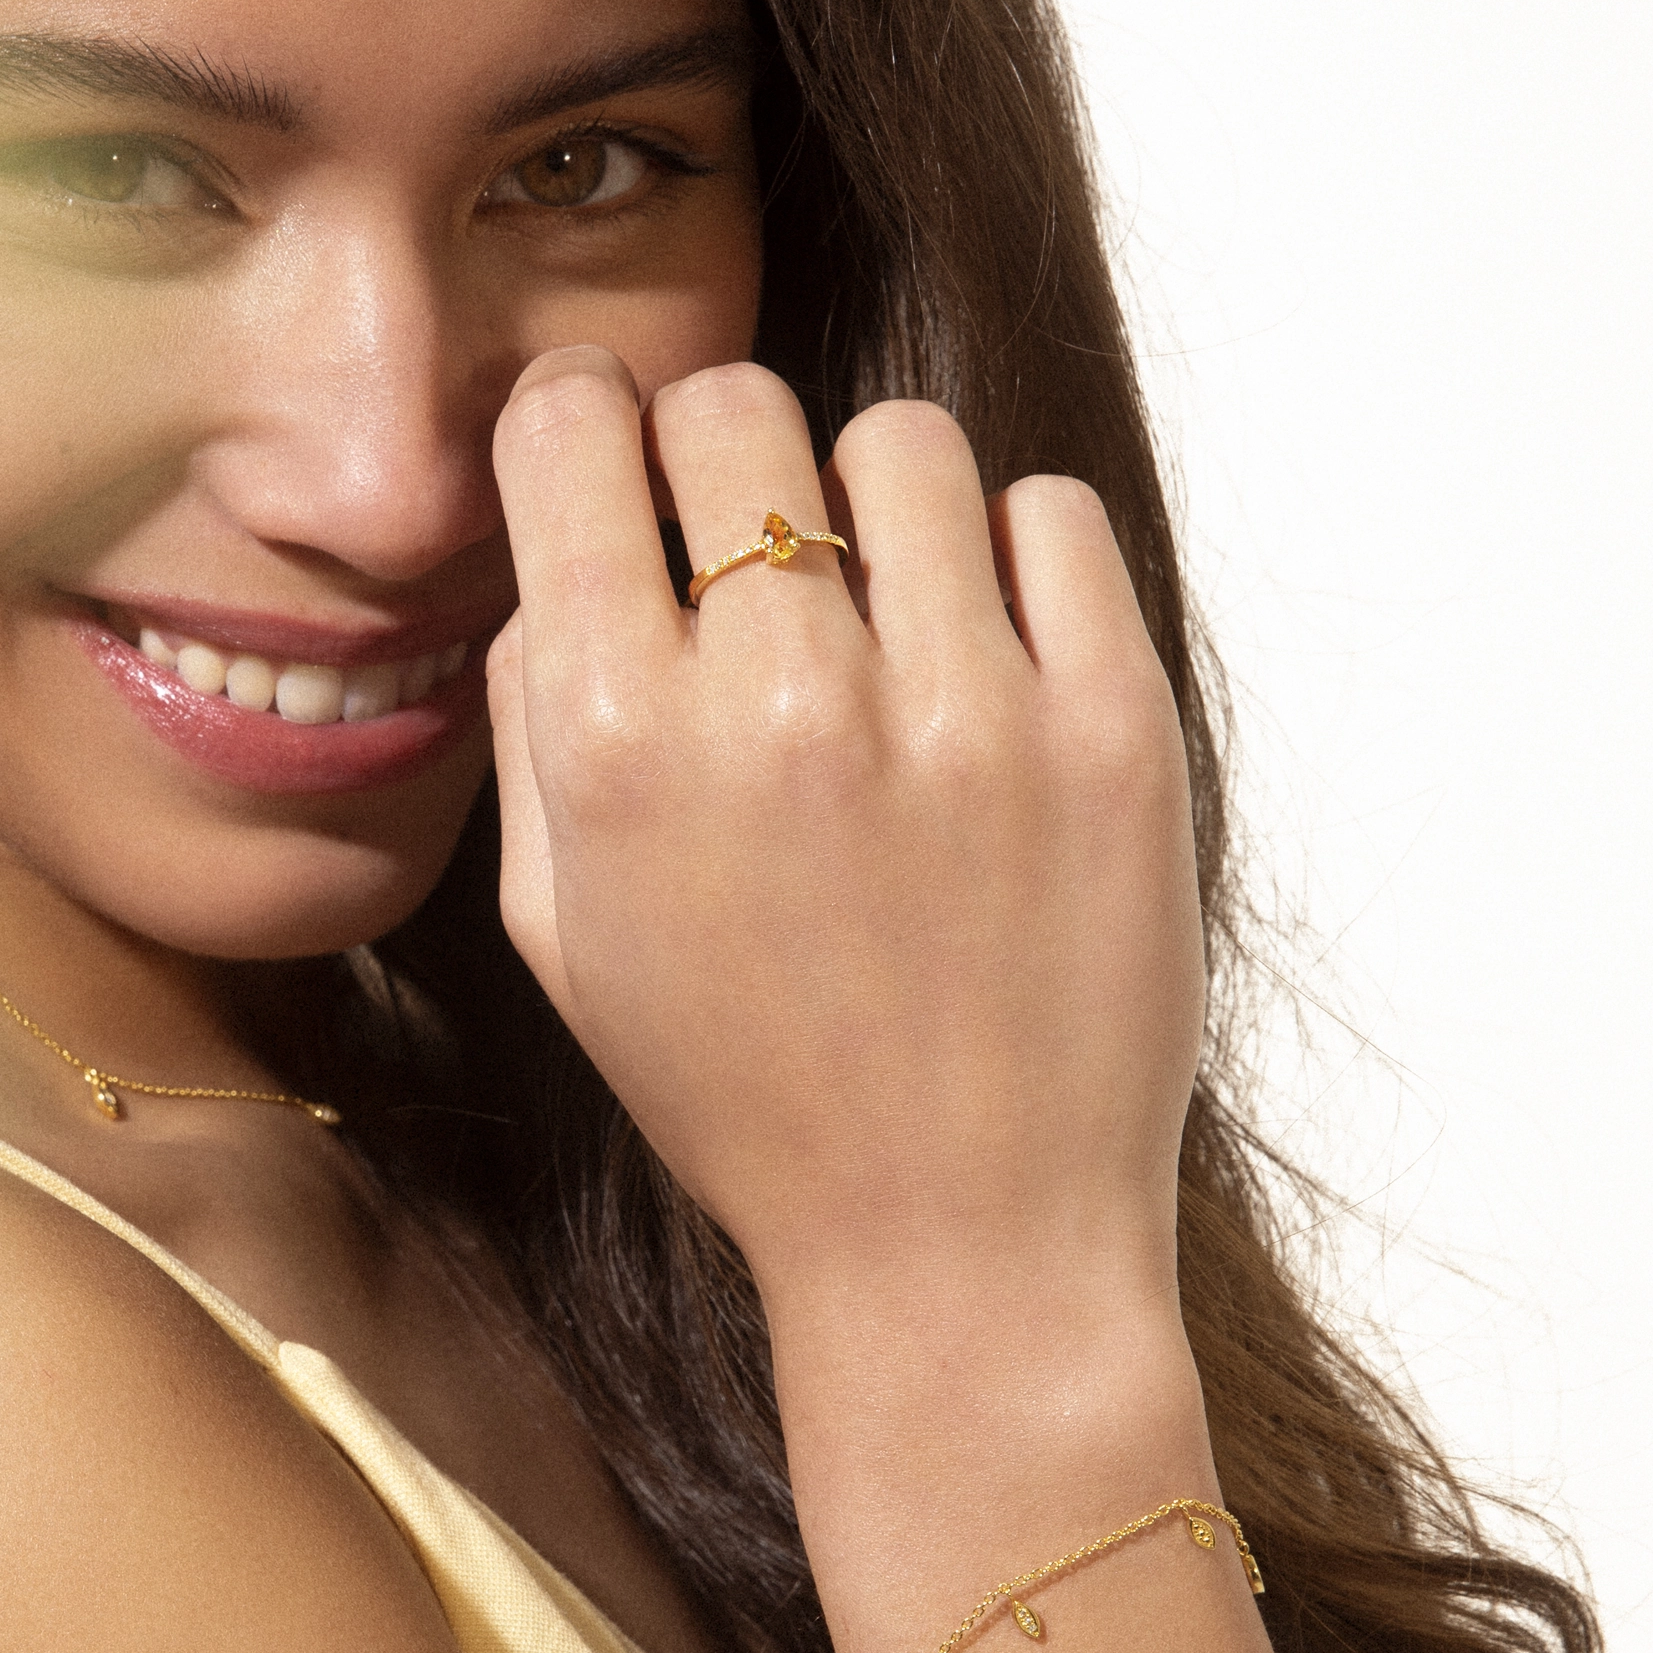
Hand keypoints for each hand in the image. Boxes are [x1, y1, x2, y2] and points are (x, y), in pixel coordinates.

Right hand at [488, 348, 1204, 1340]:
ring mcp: (965, 711)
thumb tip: (566, 558)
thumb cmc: (745, 1096)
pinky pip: (1049, 516)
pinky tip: (982, 659)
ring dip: (869, 510)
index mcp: (618, 749)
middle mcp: (784, 704)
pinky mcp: (1115, 731)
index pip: (571, 435)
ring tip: (881, 622)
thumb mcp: (567, 940)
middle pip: (734, 406)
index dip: (579, 423)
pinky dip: (1004, 561)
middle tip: (747, 554)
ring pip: (901, 443)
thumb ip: (537, 724)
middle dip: (717, 459)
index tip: (611, 456)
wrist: (959, 1246)